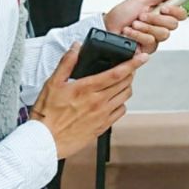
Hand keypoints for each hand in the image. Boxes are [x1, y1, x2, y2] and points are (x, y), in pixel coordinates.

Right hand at [30, 44, 146, 158]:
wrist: (45, 141)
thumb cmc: (47, 115)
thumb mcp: (52, 83)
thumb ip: (66, 63)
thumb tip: (76, 48)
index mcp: (87, 89)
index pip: (117, 73)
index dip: (133, 63)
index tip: (142, 57)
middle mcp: (98, 102)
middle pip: (125, 83)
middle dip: (130, 72)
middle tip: (128, 68)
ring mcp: (102, 115)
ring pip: (125, 97)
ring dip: (126, 87)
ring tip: (120, 82)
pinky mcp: (103, 127)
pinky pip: (120, 111)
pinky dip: (121, 103)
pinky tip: (113, 100)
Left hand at [104, 0, 186, 53]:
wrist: (107, 28)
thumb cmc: (120, 14)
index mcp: (160, 12)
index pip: (180, 14)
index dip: (176, 11)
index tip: (164, 7)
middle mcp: (159, 25)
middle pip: (173, 25)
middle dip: (156, 18)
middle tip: (143, 15)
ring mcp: (154, 37)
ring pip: (163, 34)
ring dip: (145, 27)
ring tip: (134, 24)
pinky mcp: (148, 48)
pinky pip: (151, 42)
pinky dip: (138, 35)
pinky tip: (130, 32)